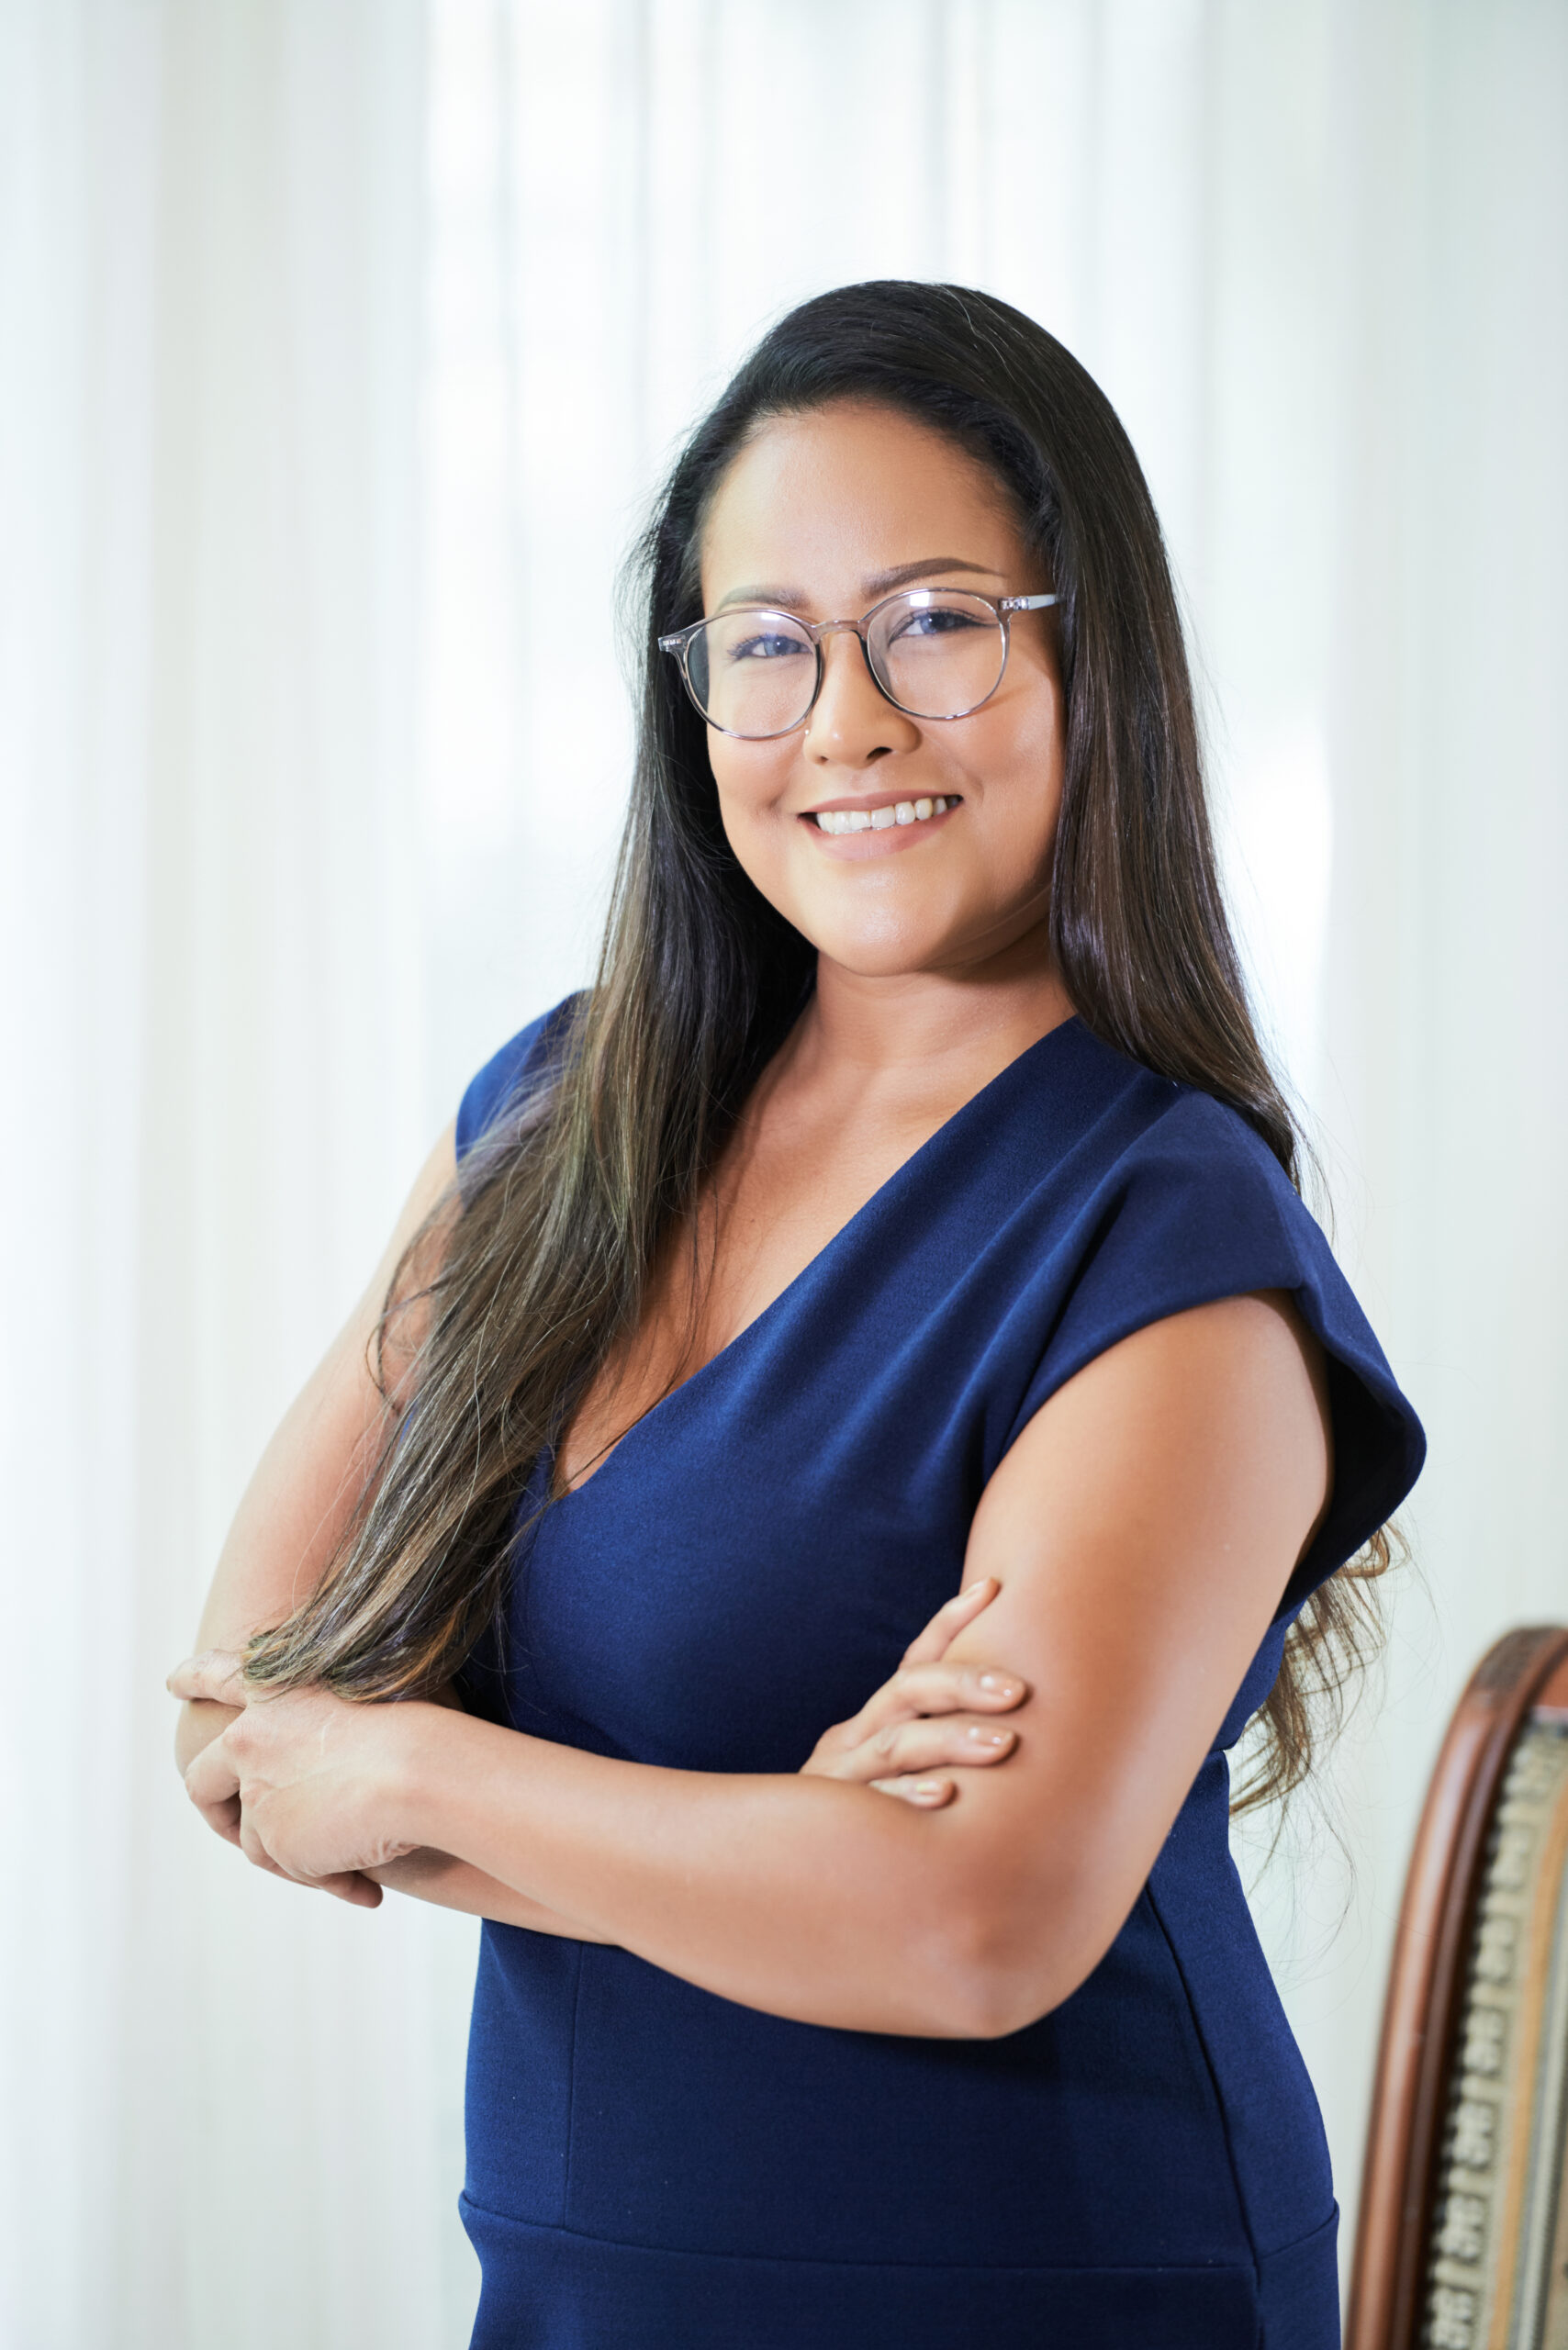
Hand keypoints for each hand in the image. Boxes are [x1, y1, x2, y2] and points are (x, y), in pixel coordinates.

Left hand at [167, 1650, 427, 1907]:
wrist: (422, 1771)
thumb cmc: (417, 1736)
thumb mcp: (361, 1718)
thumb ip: (318, 1740)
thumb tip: (311, 1792)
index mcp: (274, 1690)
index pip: (222, 1676)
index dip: (195, 1679)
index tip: (173, 1683)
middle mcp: (249, 1737)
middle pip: (204, 1781)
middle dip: (216, 1814)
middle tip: (233, 1829)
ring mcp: (254, 1791)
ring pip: (260, 1842)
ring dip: (303, 1859)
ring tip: (358, 1867)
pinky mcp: (269, 1839)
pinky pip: (295, 1870)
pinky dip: (329, 1879)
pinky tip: (367, 1890)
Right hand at [800, 1578, 1027, 1808]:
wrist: (775, 1878)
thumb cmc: (859, 1826)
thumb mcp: (888, 1777)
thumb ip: (933, 1749)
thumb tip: (1008, 1727)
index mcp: (872, 1722)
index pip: (916, 1662)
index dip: (951, 1623)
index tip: (993, 1588)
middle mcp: (855, 1740)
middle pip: (909, 1691)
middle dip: (965, 1682)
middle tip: (1019, 1690)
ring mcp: (843, 1780)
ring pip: (898, 1746)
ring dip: (951, 1740)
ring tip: (1004, 1744)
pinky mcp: (835, 1826)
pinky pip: (874, 1807)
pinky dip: (907, 1799)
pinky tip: (946, 1798)